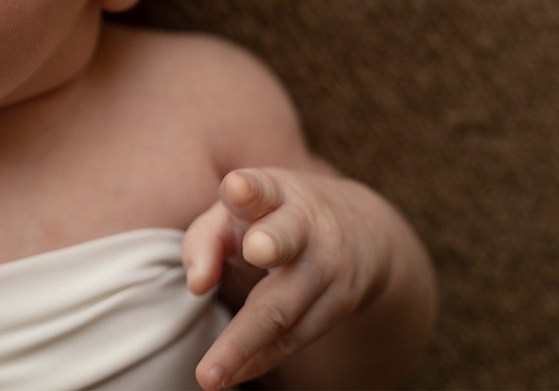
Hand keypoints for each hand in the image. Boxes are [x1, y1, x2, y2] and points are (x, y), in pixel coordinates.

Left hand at [182, 167, 403, 388]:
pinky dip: (256, 359)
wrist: (362, 232)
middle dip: (273, 241)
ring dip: (243, 342)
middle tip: (256, 249)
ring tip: (209, 376)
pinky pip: (290, 339)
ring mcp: (325, 267)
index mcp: (275, 193)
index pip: (262, 188)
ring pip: (281, 308)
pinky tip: (229, 375)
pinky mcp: (336, 305)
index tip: (235, 188)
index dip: (248, 188)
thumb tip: (196, 286)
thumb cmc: (276, 218)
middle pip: (287, 238)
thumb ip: (206, 238)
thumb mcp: (243, 212)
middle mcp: (305, 227)